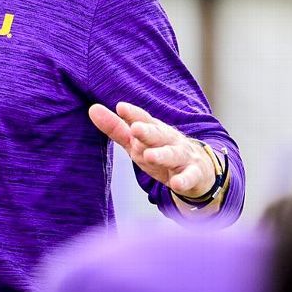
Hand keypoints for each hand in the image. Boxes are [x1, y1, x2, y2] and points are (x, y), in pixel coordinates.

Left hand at [88, 102, 214, 196]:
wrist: (199, 169)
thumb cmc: (160, 151)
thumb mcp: (136, 141)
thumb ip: (116, 128)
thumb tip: (92, 108)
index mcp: (154, 130)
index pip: (143, 119)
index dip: (133, 114)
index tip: (120, 107)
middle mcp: (169, 140)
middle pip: (158, 134)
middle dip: (147, 131)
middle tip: (136, 128)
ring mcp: (182, 157)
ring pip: (173, 154)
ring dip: (162, 154)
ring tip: (150, 156)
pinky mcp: (194, 174)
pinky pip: (189, 177)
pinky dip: (184, 180)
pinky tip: (177, 184)